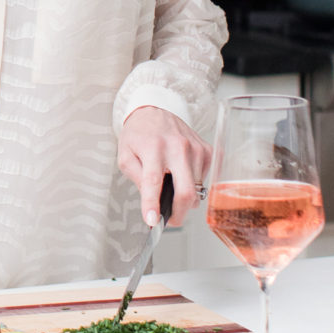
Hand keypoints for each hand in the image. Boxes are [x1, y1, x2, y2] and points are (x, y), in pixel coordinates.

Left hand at [117, 106, 210, 226]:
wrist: (153, 111)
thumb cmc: (138, 135)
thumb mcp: (126, 156)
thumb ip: (137, 179)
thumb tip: (152, 203)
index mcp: (153, 148)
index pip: (154, 181)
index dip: (152, 204)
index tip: (153, 221)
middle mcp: (177, 147)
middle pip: (186, 191)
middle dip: (179, 213)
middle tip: (170, 220)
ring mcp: (195, 148)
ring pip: (197, 189)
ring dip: (184, 197)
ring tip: (171, 185)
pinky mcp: (207, 150)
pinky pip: (205, 179)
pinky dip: (194, 184)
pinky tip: (182, 174)